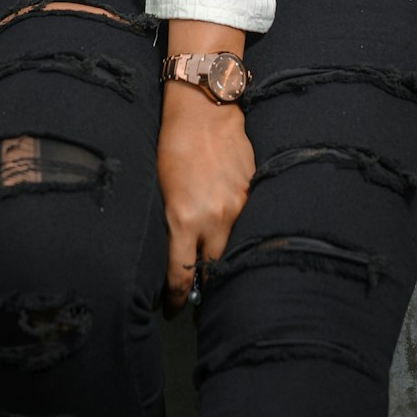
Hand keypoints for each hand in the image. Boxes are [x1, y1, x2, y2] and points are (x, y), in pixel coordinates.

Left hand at [157, 81, 254, 316]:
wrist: (206, 109)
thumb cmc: (174, 145)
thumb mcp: (164, 189)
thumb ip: (174, 222)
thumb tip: (177, 250)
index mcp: (185, 220)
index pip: (181, 274)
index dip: (177, 297)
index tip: (172, 307)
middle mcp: (215, 219)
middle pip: (213, 266)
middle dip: (205, 279)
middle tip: (197, 289)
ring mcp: (239, 205)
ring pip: (233, 243)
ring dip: (222, 251)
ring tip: (214, 257)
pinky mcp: (253, 191)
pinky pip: (245, 218)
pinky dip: (236, 223)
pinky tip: (228, 219)